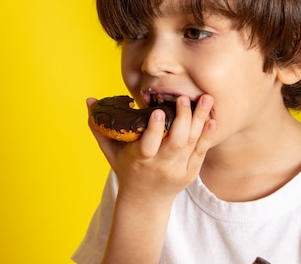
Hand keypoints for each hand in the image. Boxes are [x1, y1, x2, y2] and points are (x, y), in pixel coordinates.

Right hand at [87, 94, 217, 205]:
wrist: (145, 201)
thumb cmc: (126, 170)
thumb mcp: (110, 151)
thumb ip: (100, 126)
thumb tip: (89, 100)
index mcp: (140, 160)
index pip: (148, 145)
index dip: (154, 129)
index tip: (158, 111)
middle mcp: (161, 166)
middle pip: (176, 142)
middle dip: (183, 119)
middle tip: (184, 98)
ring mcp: (178, 170)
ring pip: (192, 143)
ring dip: (200, 120)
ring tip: (206, 99)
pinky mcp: (191, 172)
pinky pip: (202, 152)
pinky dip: (207, 135)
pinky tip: (211, 119)